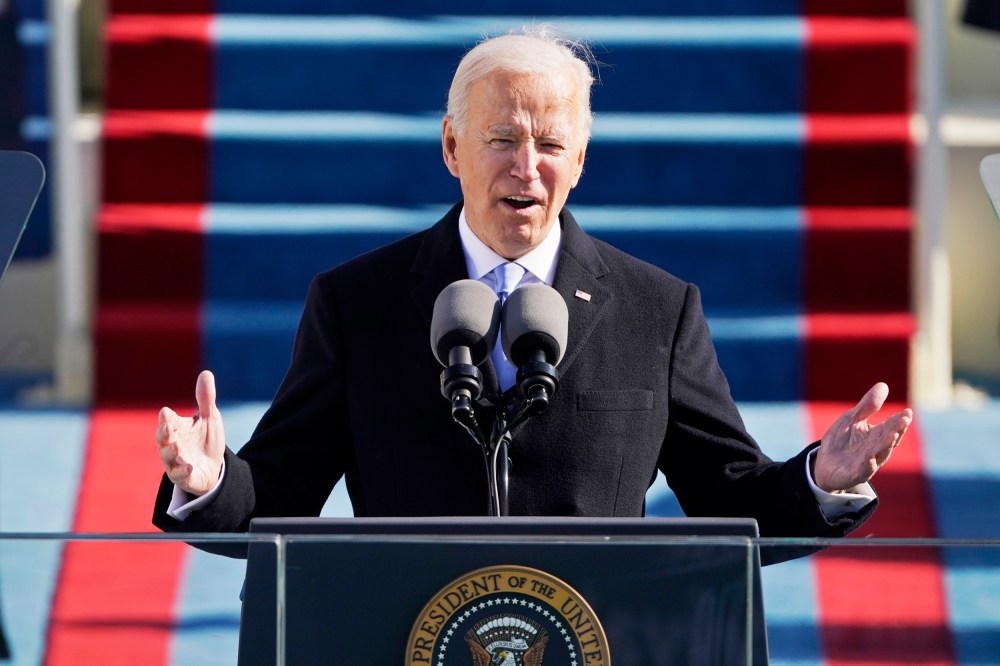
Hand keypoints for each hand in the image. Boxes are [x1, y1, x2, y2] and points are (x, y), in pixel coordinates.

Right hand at [157, 370, 225, 495]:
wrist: (214, 467)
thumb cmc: (206, 440)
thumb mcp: (209, 418)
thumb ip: (205, 398)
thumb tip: (206, 373)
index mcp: (176, 427)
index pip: (166, 420)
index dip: (166, 418)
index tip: (166, 413)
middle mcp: (171, 444)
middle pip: (162, 437)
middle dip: (164, 433)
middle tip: (169, 429)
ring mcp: (175, 461)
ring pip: (167, 457)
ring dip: (171, 452)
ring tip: (178, 448)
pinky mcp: (182, 476)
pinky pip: (179, 475)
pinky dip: (182, 471)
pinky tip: (189, 466)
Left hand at [813, 382, 911, 492]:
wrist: (824, 465)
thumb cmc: (841, 441)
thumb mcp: (852, 419)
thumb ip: (867, 406)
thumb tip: (883, 385)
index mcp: (876, 436)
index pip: (891, 427)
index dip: (899, 420)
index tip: (907, 412)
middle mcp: (875, 450)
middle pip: (888, 439)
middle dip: (897, 430)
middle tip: (904, 419)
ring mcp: (866, 463)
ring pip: (880, 454)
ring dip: (886, 445)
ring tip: (893, 434)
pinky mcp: (854, 474)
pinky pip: (864, 470)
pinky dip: (868, 464)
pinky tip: (870, 457)